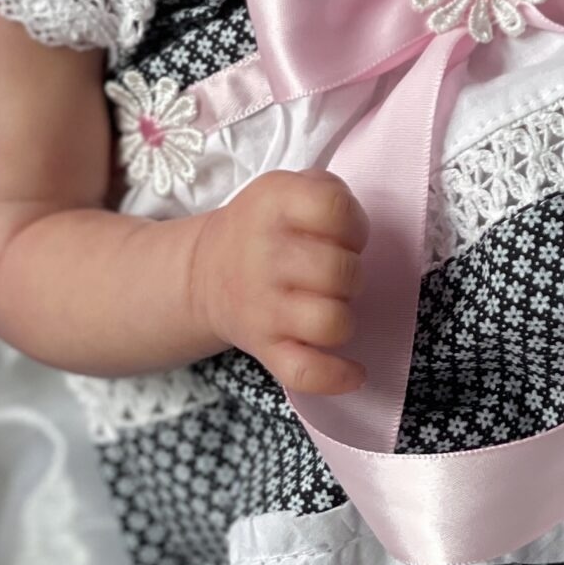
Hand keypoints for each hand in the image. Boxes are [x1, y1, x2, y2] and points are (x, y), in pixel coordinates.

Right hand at [187, 169, 367, 394]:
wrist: (206, 272)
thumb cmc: (267, 229)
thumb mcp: (288, 188)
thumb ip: (330, 194)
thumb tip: (357, 235)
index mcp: (272, 204)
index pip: (333, 208)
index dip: (354, 223)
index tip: (345, 235)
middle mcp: (264, 256)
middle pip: (339, 270)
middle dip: (353, 273)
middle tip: (336, 274)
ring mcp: (262, 308)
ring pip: (331, 322)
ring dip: (345, 318)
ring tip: (333, 308)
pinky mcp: (265, 348)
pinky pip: (306, 373)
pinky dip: (337, 376)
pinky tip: (355, 369)